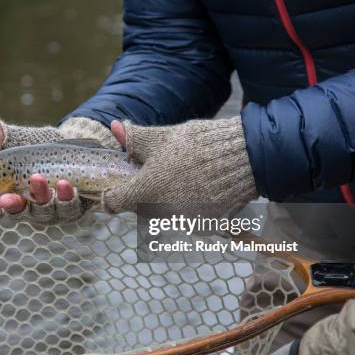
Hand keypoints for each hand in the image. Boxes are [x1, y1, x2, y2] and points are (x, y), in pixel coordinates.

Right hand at [0, 114, 116, 223]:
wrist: (73, 147)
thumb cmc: (37, 150)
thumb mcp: (15, 140)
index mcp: (8, 195)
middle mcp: (28, 206)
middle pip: (17, 213)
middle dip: (11, 206)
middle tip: (6, 199)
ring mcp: (50, 209)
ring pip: (45, 210)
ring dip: (41, 194)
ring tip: (37, 177)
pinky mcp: (73, 207)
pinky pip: (70, 206)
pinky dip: (67, 195)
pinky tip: (65, 183)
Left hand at [102, 116, 258, 215]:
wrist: (243, 158)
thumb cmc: (195, 144)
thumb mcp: (159, 138)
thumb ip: (132, 139)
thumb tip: (114, 128)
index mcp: (144, 192)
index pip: (113, 202)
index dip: (111, 192)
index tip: (118, 183)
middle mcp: (159, 213)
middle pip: (138, 207)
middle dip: (142, 191)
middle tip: (155, 170)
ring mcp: (181, 221)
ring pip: (160, 212)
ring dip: (163, 198)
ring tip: (180, 176)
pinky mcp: (201, 226)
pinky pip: (183, 217)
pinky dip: (185, 205)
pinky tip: (196, 187)